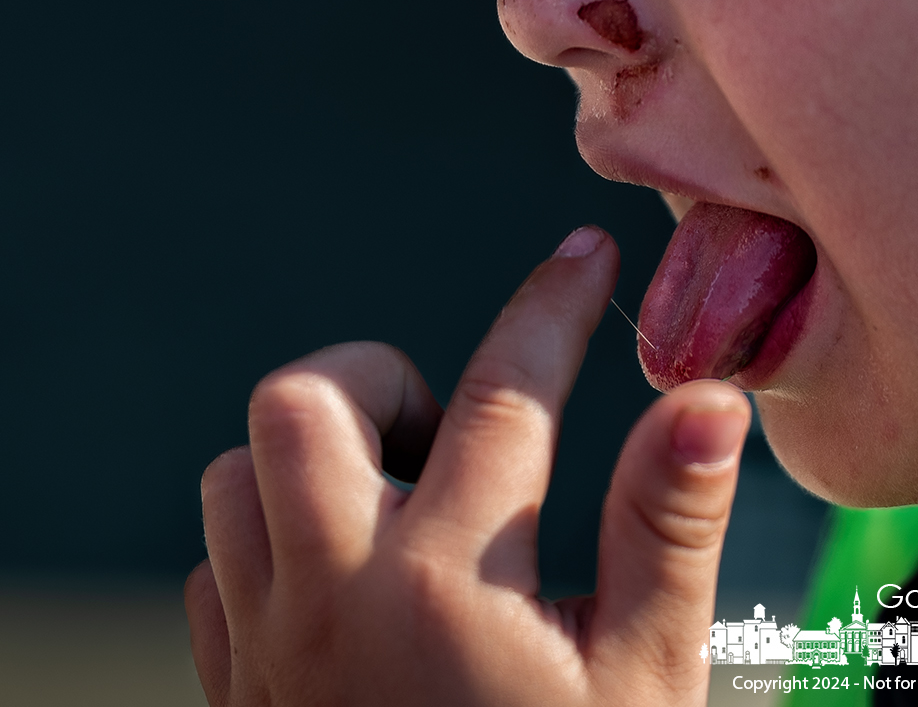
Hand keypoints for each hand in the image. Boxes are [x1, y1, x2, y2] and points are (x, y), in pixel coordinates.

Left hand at [185, 226, 749, 706]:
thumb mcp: (646, 680)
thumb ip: (668, 530)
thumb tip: (704, 398)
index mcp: (452, 585)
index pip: (508, 394)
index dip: (551, 308)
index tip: (583, 255)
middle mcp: (336, 597)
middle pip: (303, 401)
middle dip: (381, 382)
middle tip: (455, 443)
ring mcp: (267, 646)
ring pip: (235, 473)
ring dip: (313, 464)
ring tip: (404, 515)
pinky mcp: (229, 690)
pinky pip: (213, 566)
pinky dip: (267, 544)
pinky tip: (346, 588)